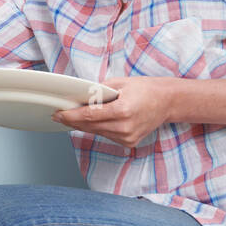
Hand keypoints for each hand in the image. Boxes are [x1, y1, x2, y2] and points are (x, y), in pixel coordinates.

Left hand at [51, 75, 175, 148]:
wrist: (168, 102)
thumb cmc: (145, 89)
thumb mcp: (120, 83)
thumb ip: (98, 91)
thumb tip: (78, 97)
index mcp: (123, 110)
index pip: (90, 116)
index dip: (71, 116)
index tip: (58, 114)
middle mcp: (125, 127)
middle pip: (90, 127)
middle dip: (73, 121)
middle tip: (59, 115)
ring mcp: (128, 137)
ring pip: (97, 132)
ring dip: (84, 125)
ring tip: (72, 117)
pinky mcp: (129, 143)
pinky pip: (106, 135)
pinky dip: (98, 128)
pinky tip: (94, 121)